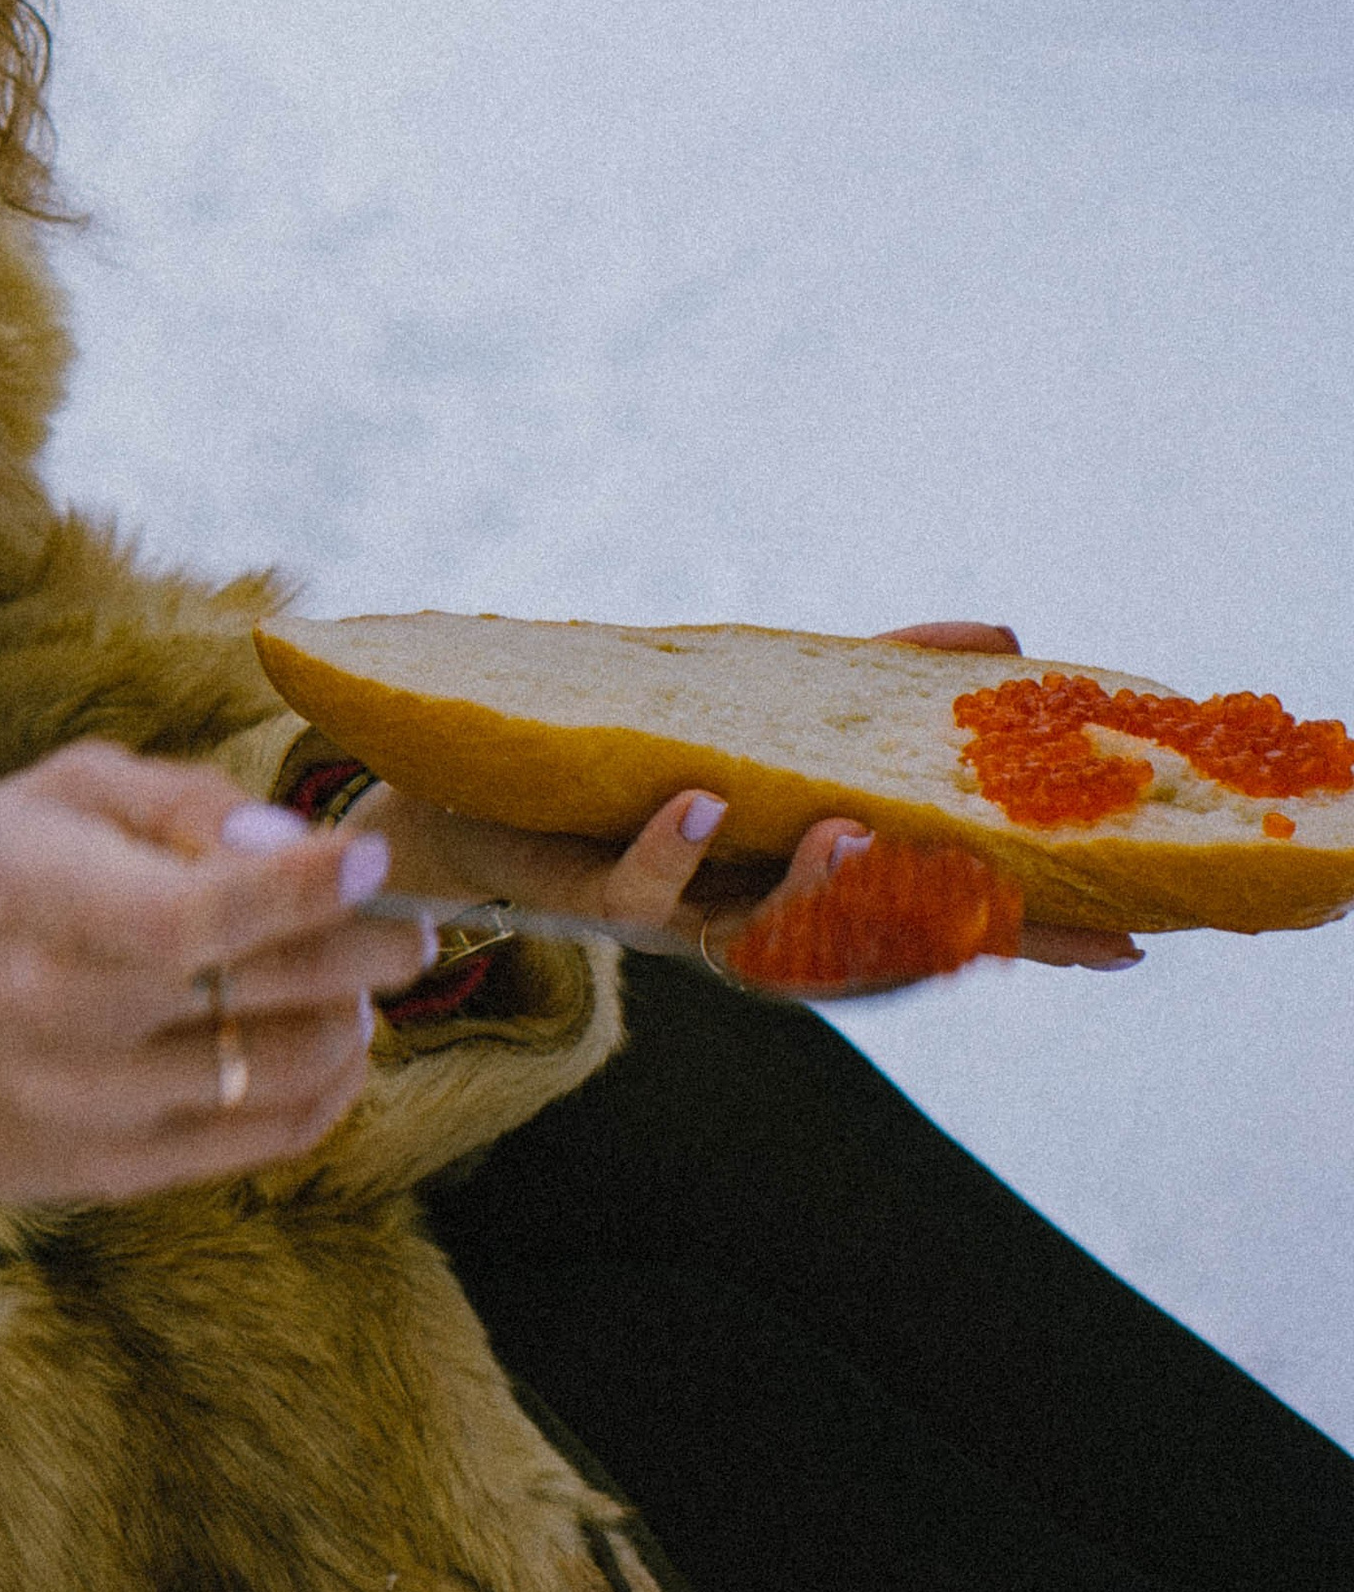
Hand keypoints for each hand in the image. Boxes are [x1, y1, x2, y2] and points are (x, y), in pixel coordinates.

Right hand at [0, 743, 439, 1203]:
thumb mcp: (46, 798)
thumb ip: (173, 797)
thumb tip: (283, 837)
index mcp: (64, 915)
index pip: (212, 912)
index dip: (312, 884)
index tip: (374, 855)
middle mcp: (88, 1022)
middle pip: (280, 991)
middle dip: (373, 947)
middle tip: (405, 919)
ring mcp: (108, 1110)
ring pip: (293, 1070)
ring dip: (355, 1018)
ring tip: (357, 982)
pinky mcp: (120, 1174)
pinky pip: (266, 1141)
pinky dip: (328, 1090)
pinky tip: (336, 1044)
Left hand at [341, 616, 1140, 995]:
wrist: (458, 809)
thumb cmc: (629, 769)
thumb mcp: (761, 713)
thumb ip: (870, 678)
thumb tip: (999, 637)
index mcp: (799, 884)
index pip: (932, 923)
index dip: (1030, 943)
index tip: (1133, 946)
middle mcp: (744, 917)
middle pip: (858, 953)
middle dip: (933, 939)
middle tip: (1009, 912)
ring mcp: (663, 913)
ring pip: (749, 932)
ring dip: (807, 892)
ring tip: (854, 833)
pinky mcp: (576, 888)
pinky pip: (629, 884)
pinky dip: (668, 844)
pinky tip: (700, 797)